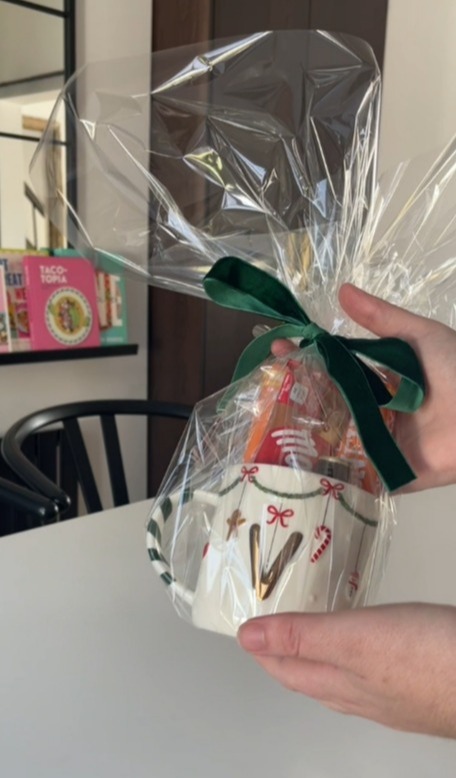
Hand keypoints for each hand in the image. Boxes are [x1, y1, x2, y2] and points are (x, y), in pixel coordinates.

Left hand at [238, 604, 455, 737]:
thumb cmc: (424, 656)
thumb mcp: (356, 638)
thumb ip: (302, 636)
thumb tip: (246, 638)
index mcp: (339, 684)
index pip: (285, 669)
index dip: (261, 649)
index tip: (246, 626)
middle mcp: (361, 697)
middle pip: (309, 678)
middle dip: (286, 653)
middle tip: (272, 622)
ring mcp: (392, 700)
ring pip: (341, 680)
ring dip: (320, 656)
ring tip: (311, 631)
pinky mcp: (420, 691)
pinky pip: (372, 676)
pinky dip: (356, 657)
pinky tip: (369, 647)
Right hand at [273, 283, 455, 491]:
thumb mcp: (420, 336)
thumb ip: (381, 318)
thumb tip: (342, 291)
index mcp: (382, 380)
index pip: (335, 368)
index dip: (308, 357)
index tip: (280, 347)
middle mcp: (375, 411)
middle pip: (329, 404)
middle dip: (298, 395)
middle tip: (269, 385)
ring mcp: (379, 445)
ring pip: (334, 439)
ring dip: (305, 432)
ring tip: (273, 421)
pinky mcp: (387, 475)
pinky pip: (354, 474)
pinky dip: (329, 470)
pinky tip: (296, 462)